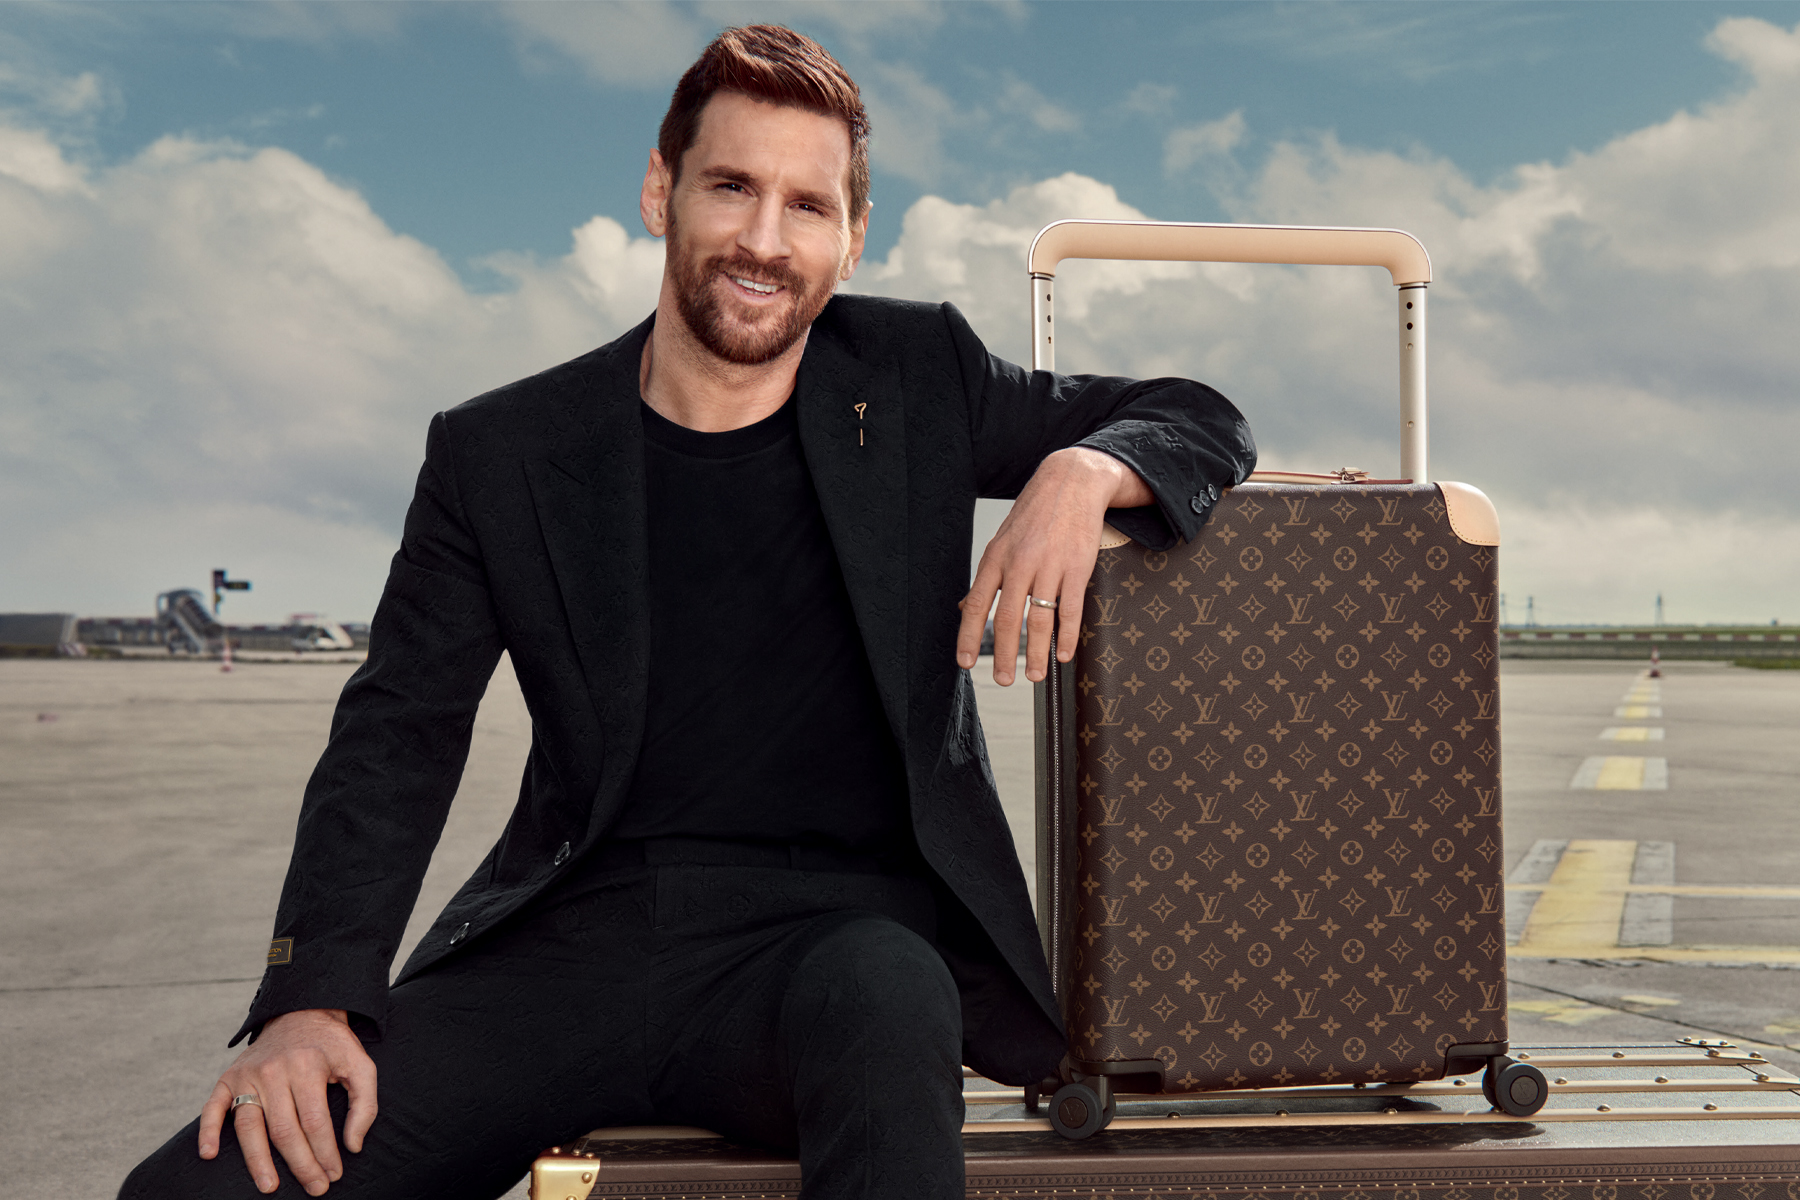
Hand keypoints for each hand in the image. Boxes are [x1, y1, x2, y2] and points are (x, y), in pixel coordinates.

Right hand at [198, 1008, 376, 1195]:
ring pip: (248, 1126)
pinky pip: (213, 1107)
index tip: (334, 1174)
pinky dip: (208, 1130)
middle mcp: (275, 1071)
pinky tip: (209, 1154)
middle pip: (284, 1129)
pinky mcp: (228, 1077)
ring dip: (257, 1160)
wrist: (301, 1012)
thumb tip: (353, 1145)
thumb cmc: (332, 1046)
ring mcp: (248, 1075)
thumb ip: (365, 1104)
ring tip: (269, 1186)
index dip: (325, 1152)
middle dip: (301, 1164)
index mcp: (308, 1066)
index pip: (315, 1121)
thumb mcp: (360, 1064)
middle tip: (315, 1188)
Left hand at [956, 448, 1151, 684]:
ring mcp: (1049, 566)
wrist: (1071, 482)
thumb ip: (986, 578)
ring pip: (1040, 620)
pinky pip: (1070, 609)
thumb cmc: (1034, 515)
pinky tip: (1064, 653)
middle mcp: (1020, 564)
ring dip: (1036, 653)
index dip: (969, 637)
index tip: (966, 664)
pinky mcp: (1077, 567)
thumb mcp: (1002, 542)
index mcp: (996, 559)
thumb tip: (963, 609)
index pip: (976, 604)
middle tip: (1005, 680)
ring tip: (1035, 675)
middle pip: (1008, 619)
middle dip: (1005, 655)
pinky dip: (1067, 636)